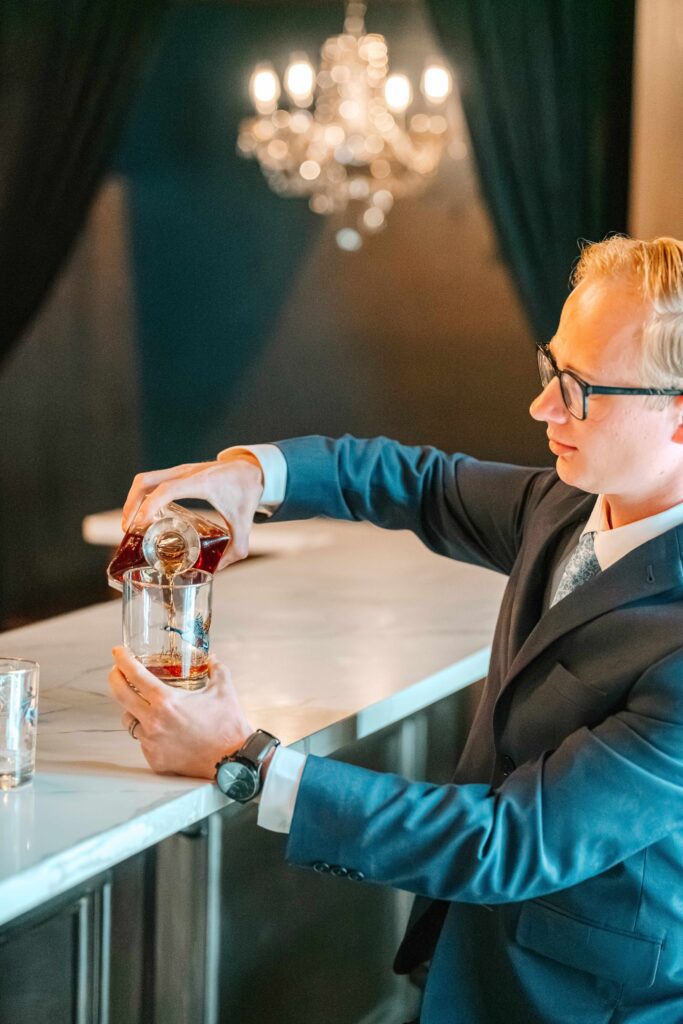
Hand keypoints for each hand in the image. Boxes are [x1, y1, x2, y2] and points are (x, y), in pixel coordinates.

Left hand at [109, 646, 252, 778]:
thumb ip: (216, 669)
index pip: (135, 675)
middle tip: (117, 671)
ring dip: (132, 708)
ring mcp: (152, 743)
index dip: (123, 660)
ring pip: (129, 720)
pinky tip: (161, 728)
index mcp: (167, 701)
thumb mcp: (224, 690)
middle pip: (120, 695)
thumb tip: (211, 658)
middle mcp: (154, 722)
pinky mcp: (155, 759)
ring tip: (142, 703)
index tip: (118, 651)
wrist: (233, 760)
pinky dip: (148, 732)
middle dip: (115, 678)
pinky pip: (142, 741)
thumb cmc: (228, 726)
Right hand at [121, 451, 263, 567]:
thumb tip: (217, 569)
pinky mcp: (179, 473)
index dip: (149, 506)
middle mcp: (186, 473)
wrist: (252, 467)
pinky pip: (153, 480)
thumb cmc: (247, 490)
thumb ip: (236, 548)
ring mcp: (181, 471)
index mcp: (201, 483)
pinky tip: (144, 513)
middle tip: (129, 529)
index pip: (166, 490)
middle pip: (146, 481)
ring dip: (133, 499)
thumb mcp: (244, 522)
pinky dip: (142, 495)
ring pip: (145, 479)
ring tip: (131, 524)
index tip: (139, 525)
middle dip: (131, 505)